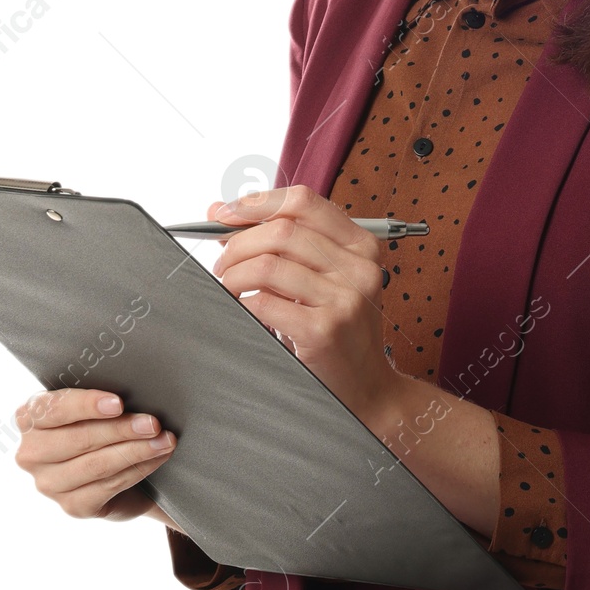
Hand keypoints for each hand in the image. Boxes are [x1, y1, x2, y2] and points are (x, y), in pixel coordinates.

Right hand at [13, 387, 175, 522]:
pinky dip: (139, 469)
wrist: (112, 466)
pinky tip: (157, 457)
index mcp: (29, 418)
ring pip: (97, 465)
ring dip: (137, 451)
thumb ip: (99, 397)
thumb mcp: (92, 405)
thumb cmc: (99, 423)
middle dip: (122, 429)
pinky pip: (109, 486)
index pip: (54, 409)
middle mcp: (31, 453)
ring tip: (164, 440)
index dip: (87, 405)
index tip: (118, 404)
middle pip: (80, 439)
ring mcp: (49, 484)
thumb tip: (135, 386)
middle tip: (153, 423)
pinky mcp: (72, 507)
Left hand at [210, 184, 406, 425]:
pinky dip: (242, 303)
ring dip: (234, 275)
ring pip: (267, 265)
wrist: (367, 387)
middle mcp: (358, 267)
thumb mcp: (325, 278)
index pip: (302, 201)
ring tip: (231, 287)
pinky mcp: (324, 329)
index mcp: (361, 245)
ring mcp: (344, 298)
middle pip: (281, 231)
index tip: (225, 214)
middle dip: (237, 244)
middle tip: (223, 264)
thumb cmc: (340, 328)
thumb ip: (284, 242)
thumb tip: (222, 211)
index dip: (257, 204)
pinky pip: (263, 302)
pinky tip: (243, 309)